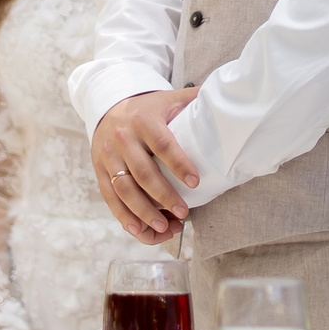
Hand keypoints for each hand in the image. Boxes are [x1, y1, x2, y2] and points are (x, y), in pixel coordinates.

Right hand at [91, 89, 201, 243]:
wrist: (109, 107)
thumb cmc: (148, 109)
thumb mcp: (170, 99)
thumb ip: (196, 100)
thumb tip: (229, 100)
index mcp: (144, 120)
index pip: (162, 144)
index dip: (179, 164)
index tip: (195, 183)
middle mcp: (123, 139)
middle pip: (142, 172)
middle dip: (164, 196)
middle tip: (184, 212)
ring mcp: (108, 157)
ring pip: (124, 189)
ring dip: (144, 212)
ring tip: (165, 226)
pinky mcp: (99, 172)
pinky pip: (110, 198)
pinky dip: (124, 217)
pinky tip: (140, 230)